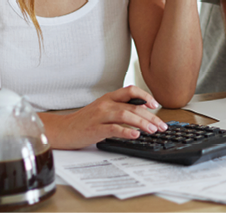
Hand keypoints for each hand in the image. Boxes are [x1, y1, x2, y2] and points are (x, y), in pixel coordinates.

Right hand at [42, 86, 167, 149]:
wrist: (63, 130)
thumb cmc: (84, 121)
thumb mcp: (103, 109)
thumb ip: (120, 107)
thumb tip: (143, 110)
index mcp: (109, 97)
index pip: (131, 90)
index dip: (146, 96)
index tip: (156, 105)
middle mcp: (106, 104)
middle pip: (133, 106)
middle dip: (151, 116)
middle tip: (162, 125)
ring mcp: (100, 116)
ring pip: (126, 115)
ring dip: (142, 123)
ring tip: (153, 130)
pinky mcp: (95, 129)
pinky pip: (113, 129)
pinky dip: (126, 132)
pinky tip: (136, 135)